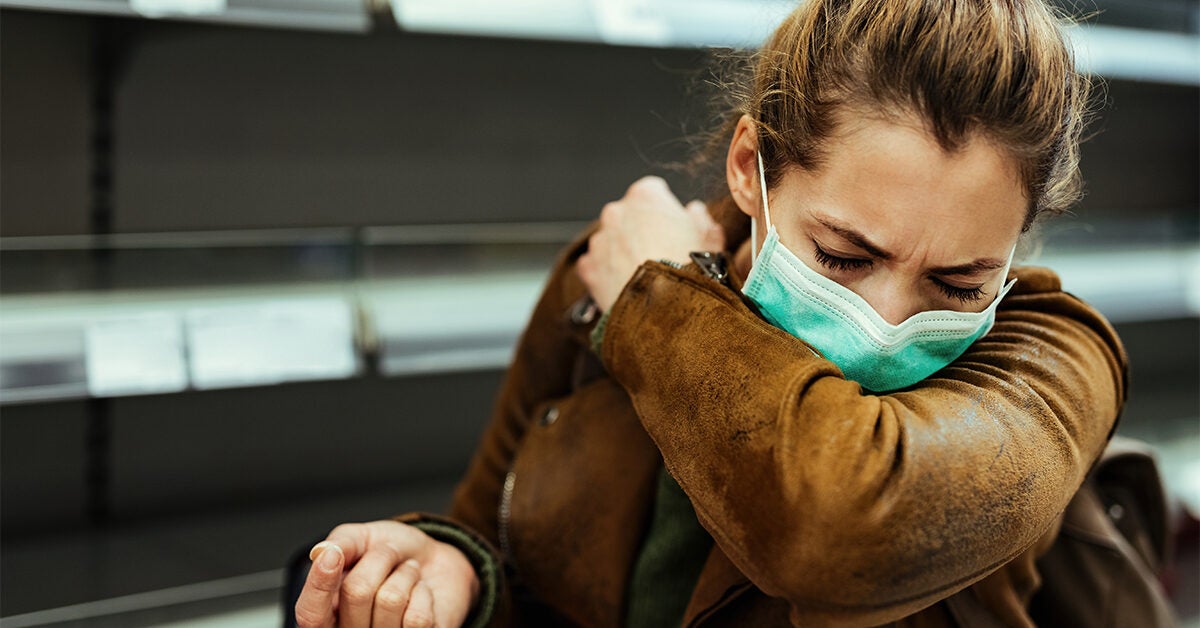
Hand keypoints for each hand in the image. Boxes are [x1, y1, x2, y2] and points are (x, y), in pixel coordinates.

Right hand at [295, 520, 478, 627]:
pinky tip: (421, 594)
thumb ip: (342, 542)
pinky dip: (424, 594)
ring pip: (390, 600)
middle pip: (357, 593)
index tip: (333, 555)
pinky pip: (417, 617)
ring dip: (405, 574)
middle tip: (390, 555)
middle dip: (380, 559)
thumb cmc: (394, 555)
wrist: (434, 561)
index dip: (319, 586)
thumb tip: (320, 552)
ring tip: (408, 574)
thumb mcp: (364, 538)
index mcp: (327, 611)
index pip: (310, 614)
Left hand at [577, 176, 723, 311]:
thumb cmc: (691, 273)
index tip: (672, 226)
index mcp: (646, 196)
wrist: (667, 312)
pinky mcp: (588, 268)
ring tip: (644, 275)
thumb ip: (701, 218)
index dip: (664, 210)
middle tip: (660, 254)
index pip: (652, 191)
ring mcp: (599, 240)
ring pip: (611, 241)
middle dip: (640, 230)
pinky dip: (607, 274)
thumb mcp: (711, 240)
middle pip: (628, 215)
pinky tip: (626, 287)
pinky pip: (595, 266)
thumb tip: (696, 212)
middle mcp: (617, 212)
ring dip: (623, 252)